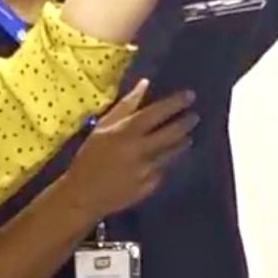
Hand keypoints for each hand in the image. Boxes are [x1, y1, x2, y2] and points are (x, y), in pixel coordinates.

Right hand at [60, 81, 196, 219]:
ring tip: (187, 137)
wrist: (83, 194)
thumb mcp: (102, 127)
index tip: (190, 95)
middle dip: (185, 123)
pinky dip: (166, 163)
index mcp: (126, 132)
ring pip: (172, 153)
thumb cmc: (89, 156)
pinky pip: (163, 171)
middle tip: (194, 116)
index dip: (175, 103)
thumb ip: (125, 106)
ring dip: (182, 143)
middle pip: (171, 133)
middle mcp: (140, 150)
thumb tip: (145, 83)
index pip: (157, 113)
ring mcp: (146, 170)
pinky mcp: (149, 186)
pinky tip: (167, 160)